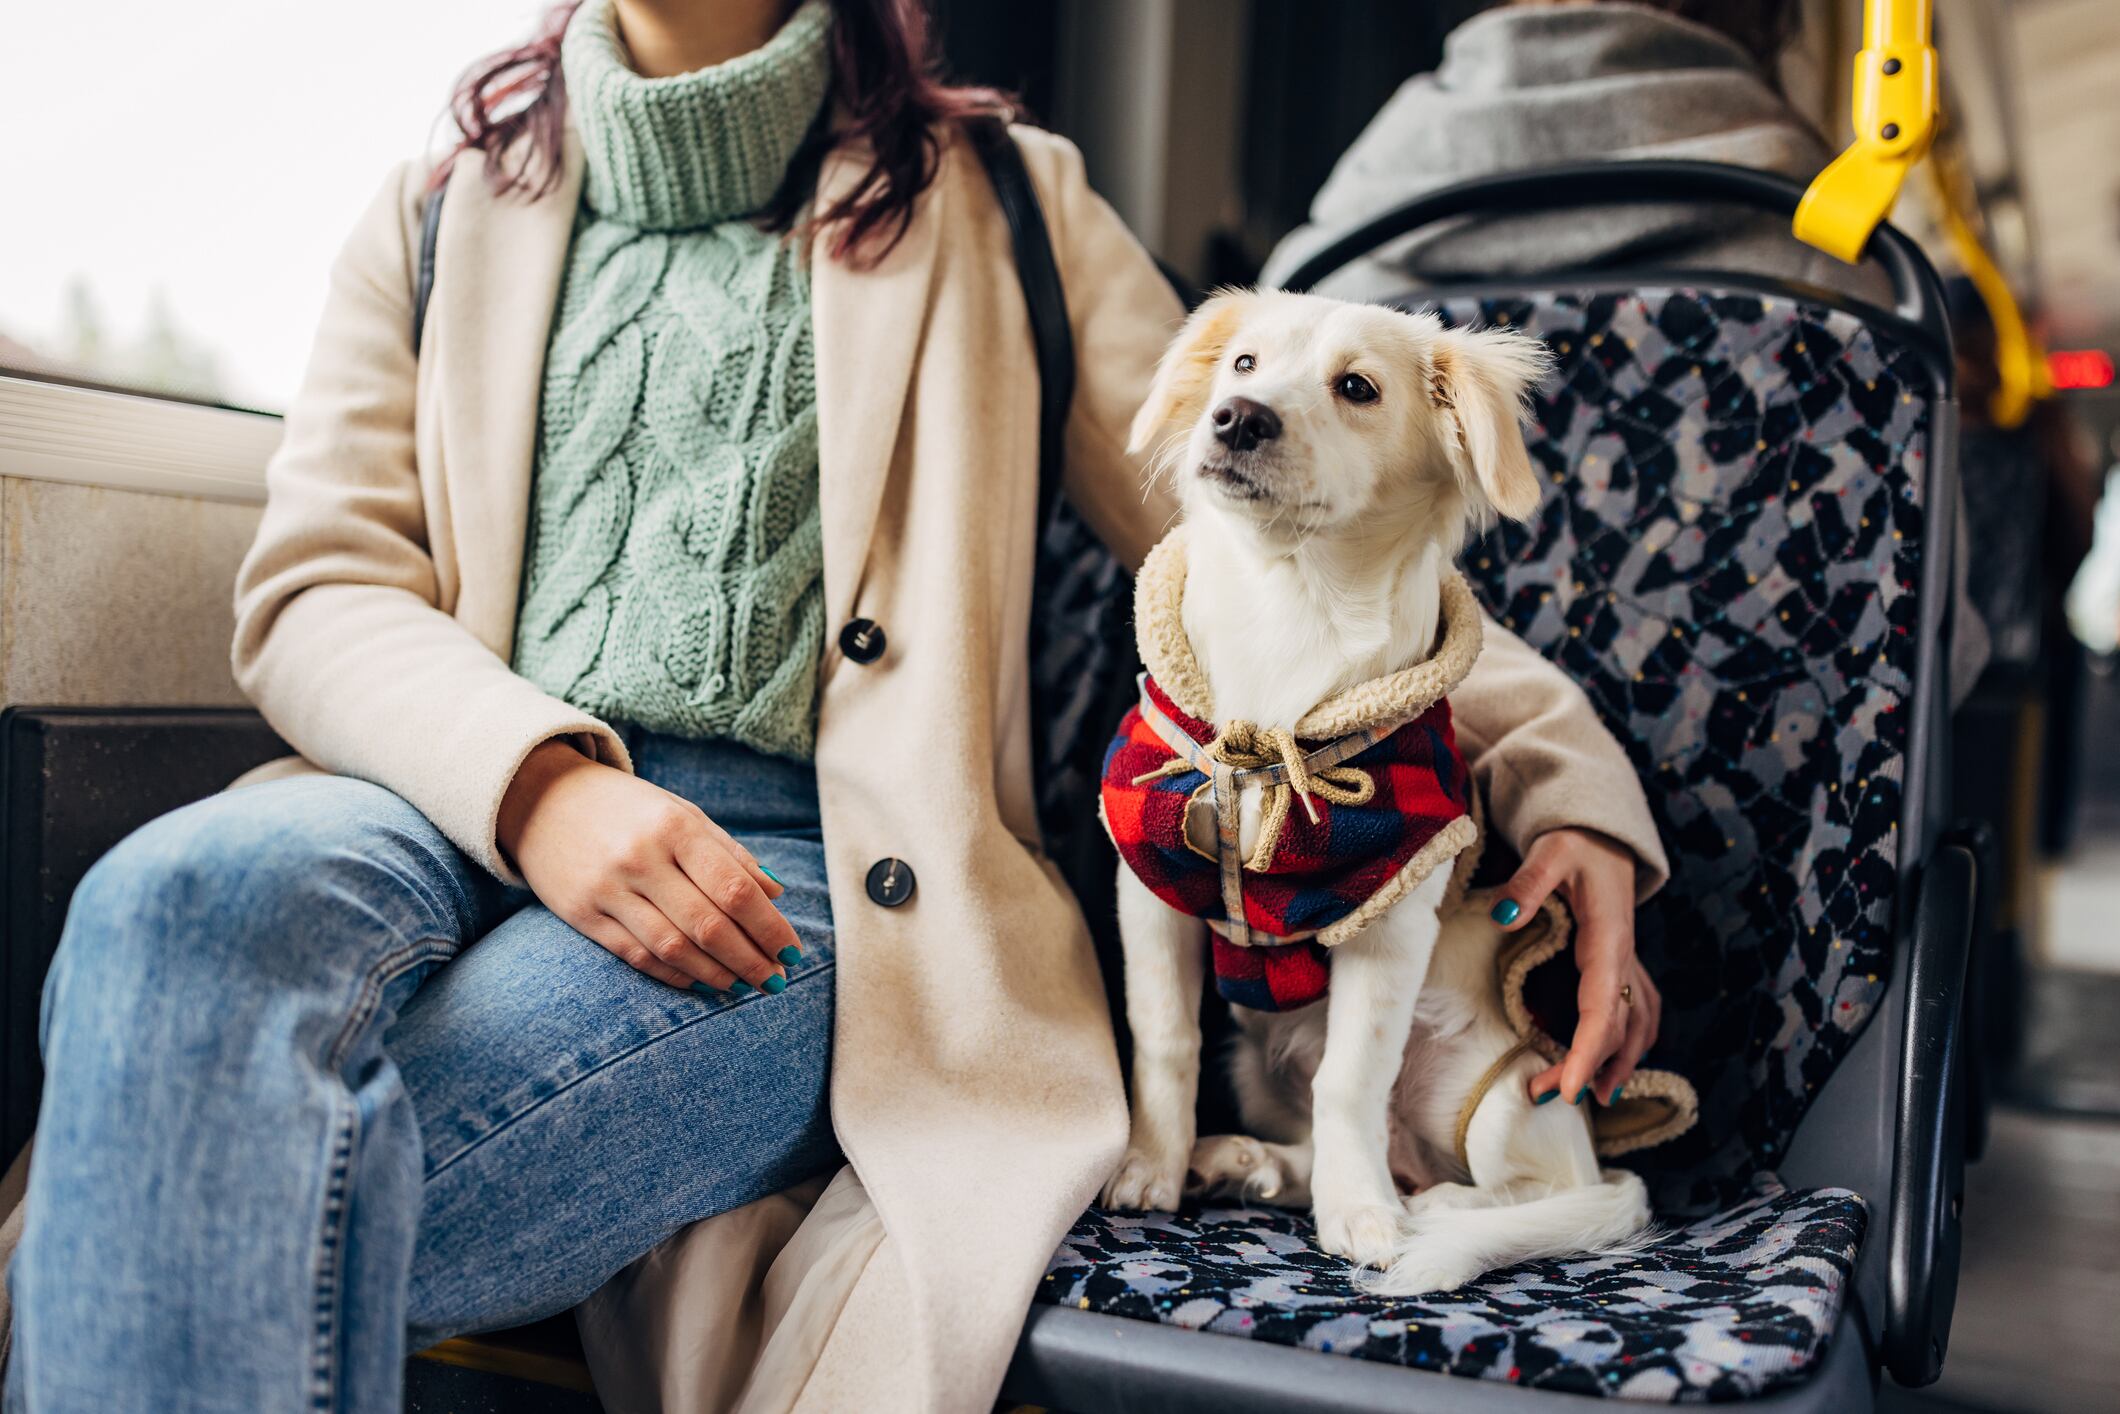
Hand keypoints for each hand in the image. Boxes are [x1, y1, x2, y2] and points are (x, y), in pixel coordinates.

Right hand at [496, 740, 799, 991]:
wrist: (541, 799)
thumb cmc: (628, 808)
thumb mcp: (682, 814)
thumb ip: (729, 853)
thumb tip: (776, 893)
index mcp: (675, 828)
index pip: (734, 888)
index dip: (768, 926)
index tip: (792, 950)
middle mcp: (642, 859)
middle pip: (709, 924)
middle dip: (750, 958)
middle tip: (777, 980)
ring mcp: (608, 889)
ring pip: (673, 947)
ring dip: (717, 974)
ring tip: (745, 985)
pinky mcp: (581, 914)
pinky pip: (636, 955)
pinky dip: (674, 974)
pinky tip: (701, 982)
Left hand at [1489, 828, 1660, 1107]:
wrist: (1602, 831)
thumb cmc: (1575, 841)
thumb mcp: (1551, 852)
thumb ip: (1529, 882)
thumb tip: (1503, 916)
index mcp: (1609, 938)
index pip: (1603, 1008)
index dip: (1588, 1053)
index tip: (1572, 1090)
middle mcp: (1624, 956)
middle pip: (1616, 1027)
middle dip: (1588, 1067)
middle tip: (1549, 1097)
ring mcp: (1628, 960)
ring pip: (1635, 1024)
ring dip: (1618, 1062)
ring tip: (1593, 1099)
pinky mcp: (1622, 960)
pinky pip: (1638, 1009)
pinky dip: (1632, 1041)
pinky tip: (1619, 1063)